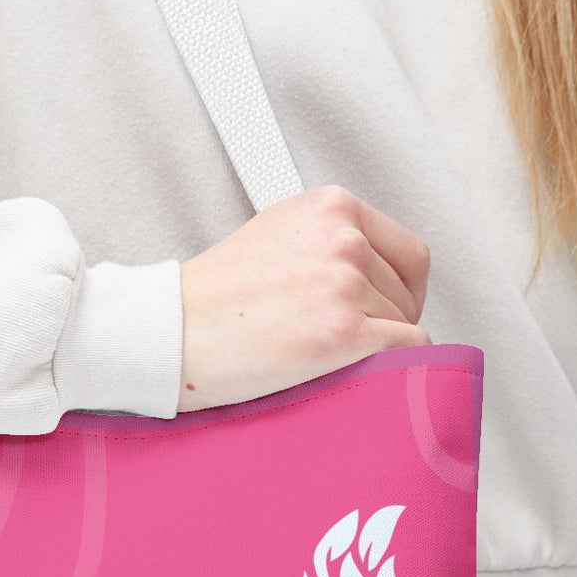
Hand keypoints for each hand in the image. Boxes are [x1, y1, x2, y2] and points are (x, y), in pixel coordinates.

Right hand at [176, 184, 430, 413]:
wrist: (168, 333)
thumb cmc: (210, 297)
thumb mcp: (278, 235)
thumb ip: (329, 242)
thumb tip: (377, 275)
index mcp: (331, 207)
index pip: (408, 252)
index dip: (399, 289)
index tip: (381, 309)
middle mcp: (344, 238)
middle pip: (408, 291)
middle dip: (385, 319)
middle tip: (342, 339)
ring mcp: (345, 284)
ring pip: (405, 325)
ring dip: (375, 347)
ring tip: (322, 352)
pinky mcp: (343, 332)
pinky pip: (407, 353)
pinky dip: (389, 368)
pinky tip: (349, 370)